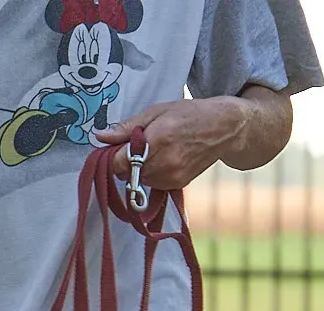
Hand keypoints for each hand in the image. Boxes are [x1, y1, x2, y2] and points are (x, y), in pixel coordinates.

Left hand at [93, 95, 252, 190]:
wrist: (223, 128)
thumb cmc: (189, 114)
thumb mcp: (156, 112)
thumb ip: (126, 128)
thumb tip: (100, 136)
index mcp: (156, 141)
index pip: (118, 163)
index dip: (114, 156)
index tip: (118, 147)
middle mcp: (163, 163)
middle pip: (126, 173)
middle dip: (126, 161)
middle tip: (141, 144)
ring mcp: (171, 177)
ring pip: (138, 180)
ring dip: (139, 168)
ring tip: (156, 150)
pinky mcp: (177, 185)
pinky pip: (152, 184)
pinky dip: (152, 174)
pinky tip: (165, 159)